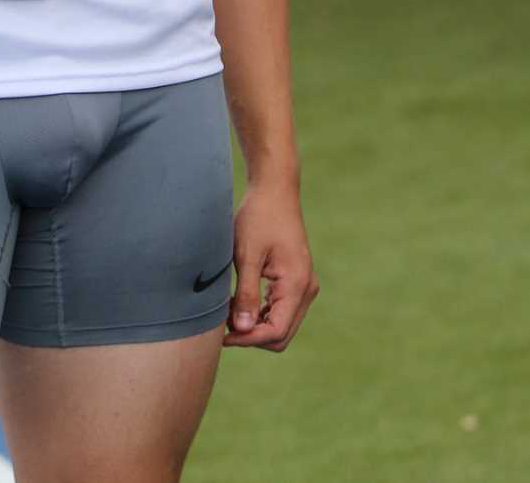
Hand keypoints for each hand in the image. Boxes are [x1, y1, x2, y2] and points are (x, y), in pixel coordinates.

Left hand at [224, 182, 318, 352]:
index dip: (248, 338)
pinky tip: (238, 302)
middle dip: (252, 335)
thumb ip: (246, 293)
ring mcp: (304, 286)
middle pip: (281, 334)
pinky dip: (261, 313)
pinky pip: (281, 310)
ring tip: (228, 311)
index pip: (276, 331)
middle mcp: (306, 289)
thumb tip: (241, 329)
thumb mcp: (246, 254)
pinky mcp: (296, 280)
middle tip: (222, 324)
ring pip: (281, 324)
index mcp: (297, 284)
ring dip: (256, 325)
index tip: (223, 335)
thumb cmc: (258, 216)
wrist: (274, 190)